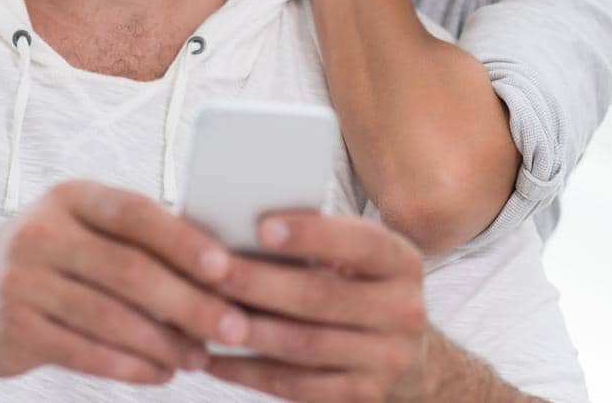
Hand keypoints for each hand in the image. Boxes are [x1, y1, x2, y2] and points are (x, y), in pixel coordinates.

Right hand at [0, 180, 250, 385]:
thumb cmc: (48, 257)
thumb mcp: (81, 227)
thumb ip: (137, 236)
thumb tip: (221, 262)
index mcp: (72, 197)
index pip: (136, 213)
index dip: (184, 241)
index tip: (227, 269)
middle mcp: (42, 233)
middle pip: (130, 270)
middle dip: (189, 303)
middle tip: (232, 327)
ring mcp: (22, 281)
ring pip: (110, 317)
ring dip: (164, 343)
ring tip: (199, 357)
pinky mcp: (13, 330)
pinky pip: (85, 352)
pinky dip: (129, 366)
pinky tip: (159, 373)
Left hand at [205, 211, 433, 402]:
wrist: (408, 358)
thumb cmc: (364, 291)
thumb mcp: (362, 261)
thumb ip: (324, 244)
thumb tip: (247, 228)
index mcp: (403, 263)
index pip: (359, 244)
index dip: (311, 235)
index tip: (261, 227)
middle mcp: (403, 311)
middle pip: (320, 297)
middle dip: (259, 283)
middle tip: (211, 272)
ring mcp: (386, 359)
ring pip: (303, 345)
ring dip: (247, 330)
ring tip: (203, 315)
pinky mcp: (362, 395)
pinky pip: (294, 385)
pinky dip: (248, 372)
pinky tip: (214, 358)